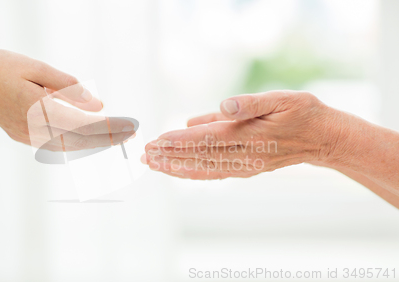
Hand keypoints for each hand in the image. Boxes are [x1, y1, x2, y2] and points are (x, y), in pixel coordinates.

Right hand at [0, 49, 134, 151]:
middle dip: (107, 139)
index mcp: (38, 108)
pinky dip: (74, 142)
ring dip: (93, 143)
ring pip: (68, 146)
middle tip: (129, 135)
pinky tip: (86, 138)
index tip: (129, 127)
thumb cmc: (0, 67)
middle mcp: (33, 128)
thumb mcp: (37, 68)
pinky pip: (54, 144)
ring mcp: (25, 135)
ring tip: (114, 137)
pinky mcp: (20, 135)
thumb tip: (97, 103)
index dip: (109, 128)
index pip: (83, 124)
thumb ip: (68, 88)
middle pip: (79, 140)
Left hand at [142, 91, 344, 179]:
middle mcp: (245, 155)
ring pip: (205, 169)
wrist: (323, 139)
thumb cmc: (303, 113)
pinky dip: (193, 173)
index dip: (181, 140)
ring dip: (177, 167)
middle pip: (201, 157)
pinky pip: (215, 173)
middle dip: (170, 156)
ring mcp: (245, 166)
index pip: (208, 139)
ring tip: (153, 165)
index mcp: (251, 135)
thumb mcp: (282, 99)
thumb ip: (251, 103)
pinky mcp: (246, 169)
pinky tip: (177, 171)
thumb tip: (222, 106)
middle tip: (145, 155)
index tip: (158, 141)